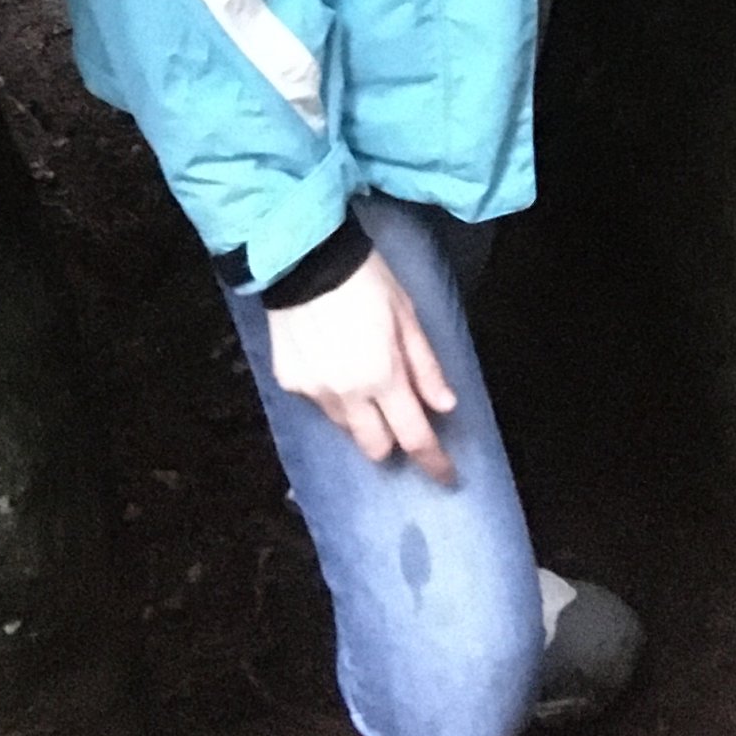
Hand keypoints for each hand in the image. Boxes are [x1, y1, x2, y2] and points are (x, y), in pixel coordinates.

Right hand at [265, 249, 458, 482]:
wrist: (304, 258)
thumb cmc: (366, 280)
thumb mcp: (406, 314)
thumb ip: (425, 366)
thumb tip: (445, 406)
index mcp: (382, 376)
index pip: (413, 436)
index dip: (433, 461)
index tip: (446, 477)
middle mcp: (347, 395)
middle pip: (375, 447)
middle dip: (392, 440)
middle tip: (398, 415)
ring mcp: (314, 392)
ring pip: (346, 428)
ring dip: (362, 416)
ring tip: (362, 378)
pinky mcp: (289, 383)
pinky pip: (320, 405)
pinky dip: (333, 394)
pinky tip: (332, 362)